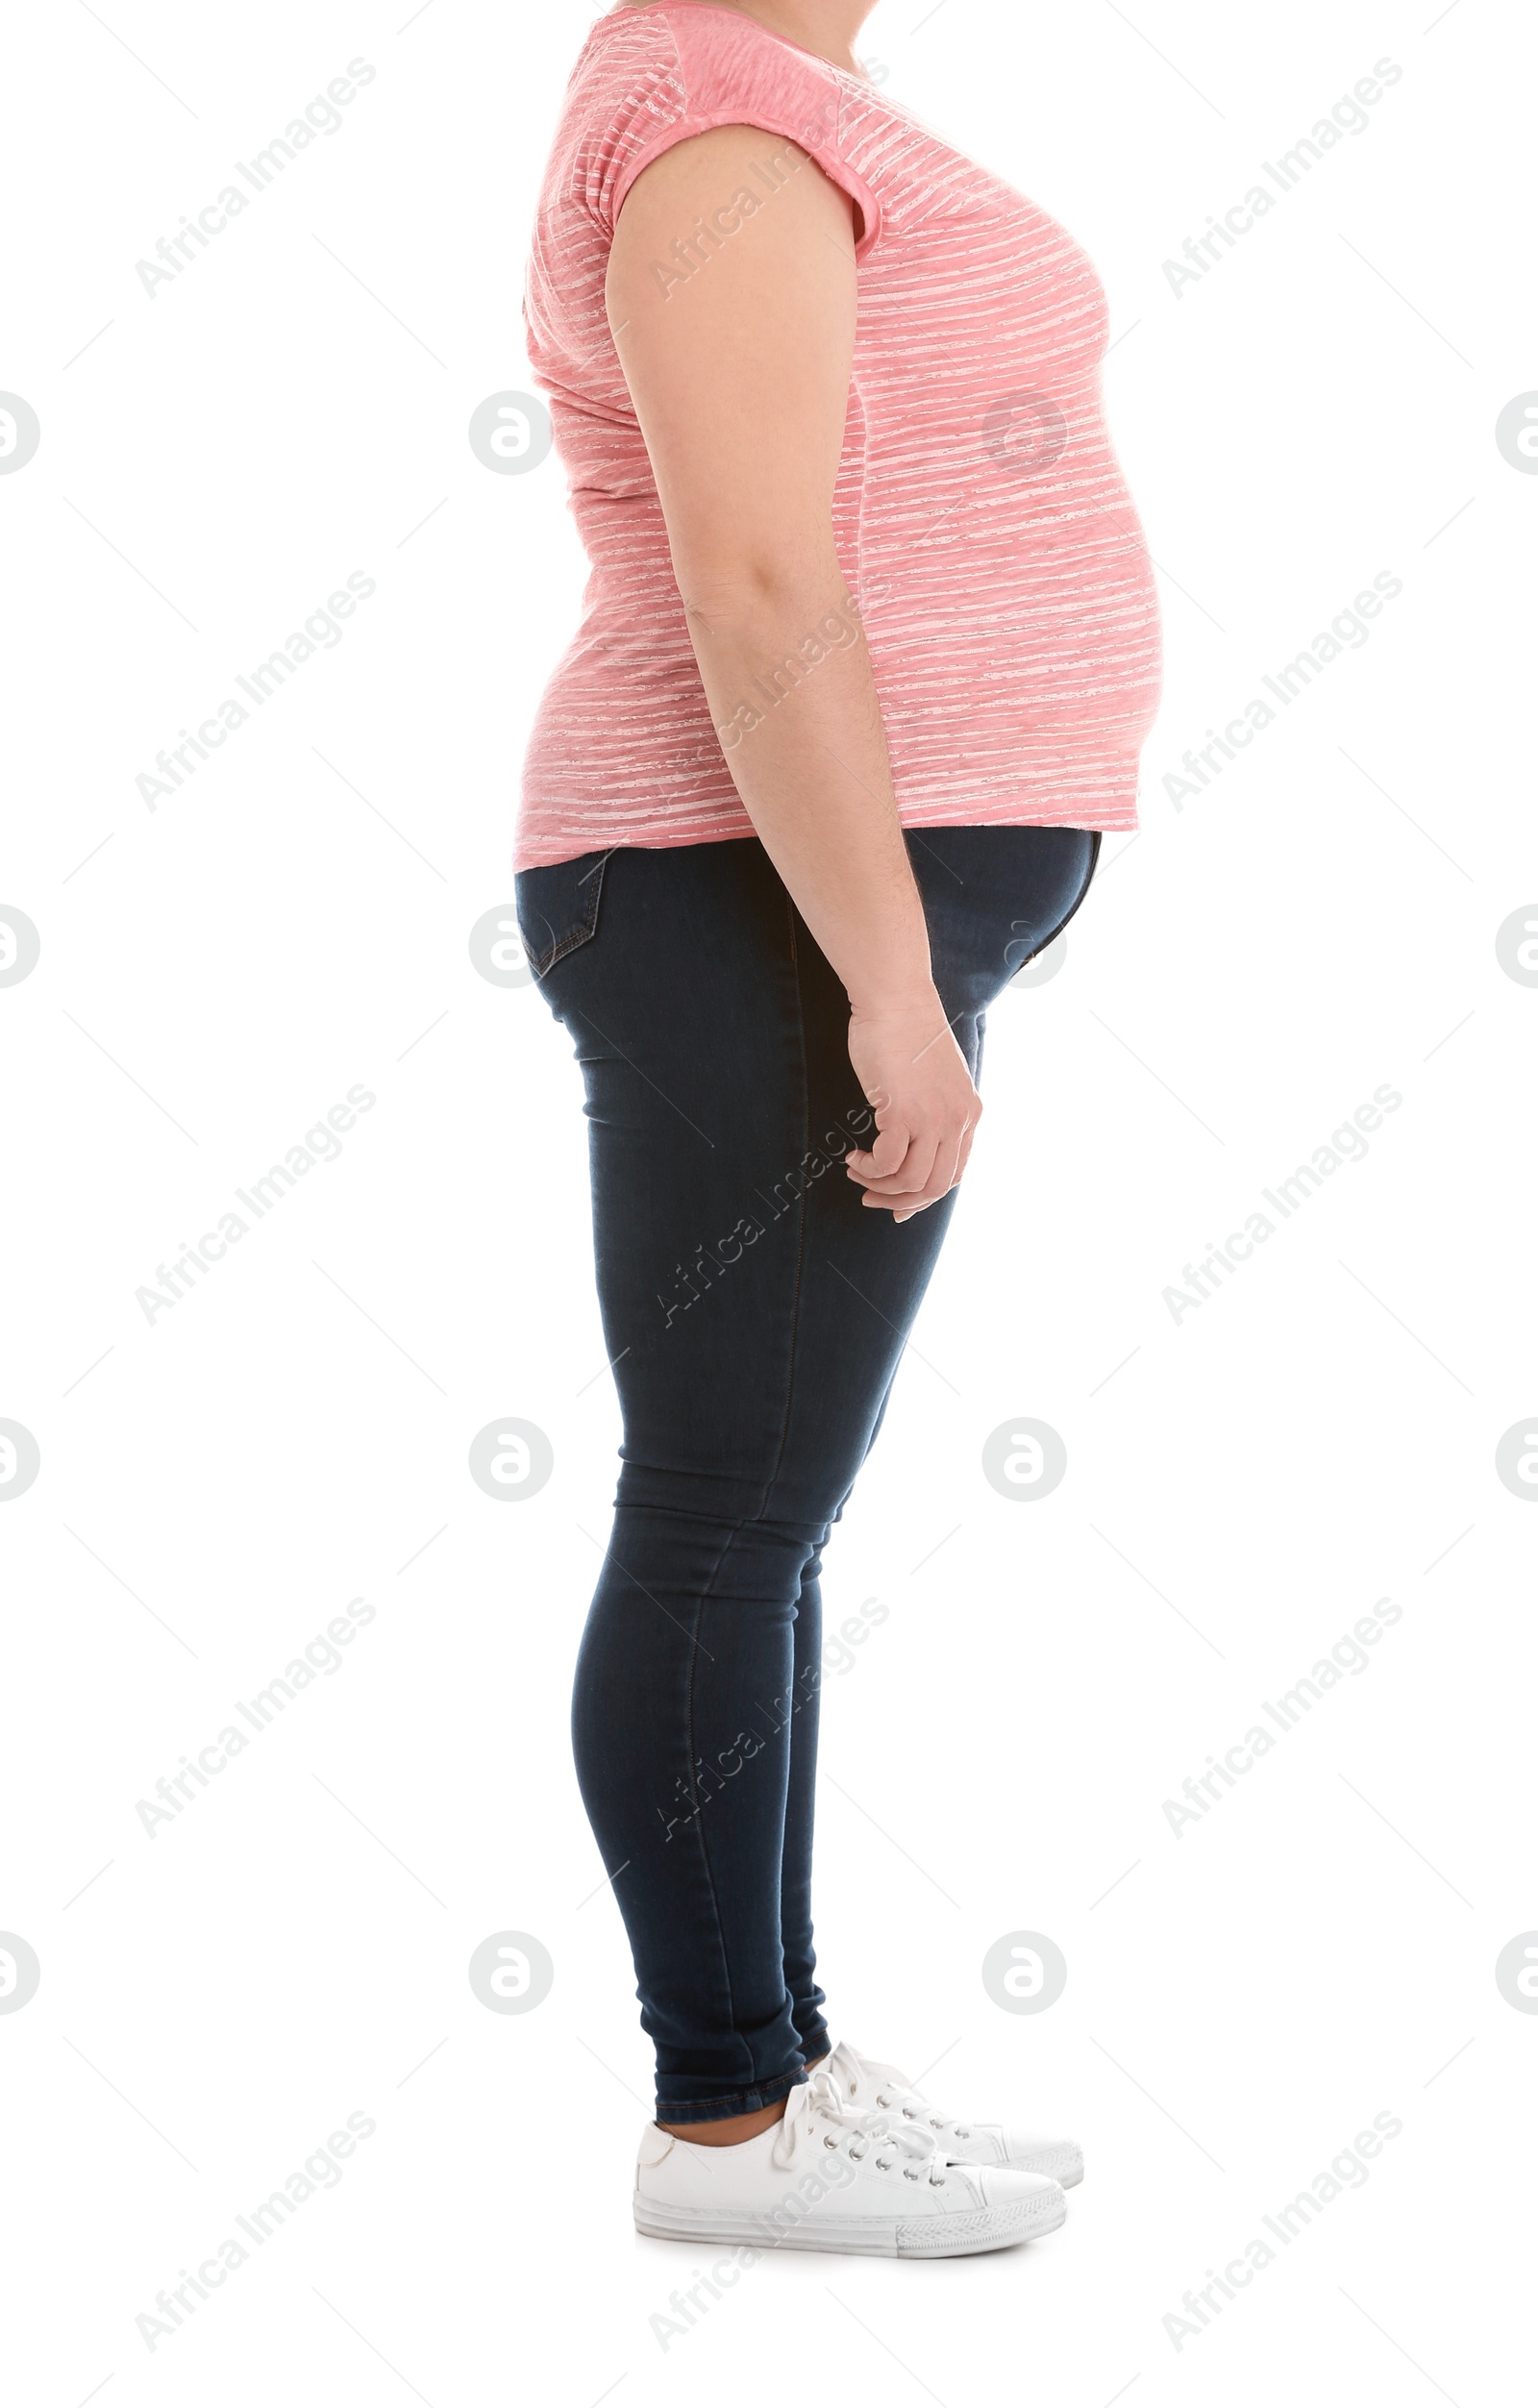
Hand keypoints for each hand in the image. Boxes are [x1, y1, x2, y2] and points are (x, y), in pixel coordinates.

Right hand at [844, 991, 981, 1220]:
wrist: (896, 1001)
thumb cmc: (906, 1034)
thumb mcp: (935, 1080)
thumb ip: (935, 1110)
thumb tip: (912, 1142)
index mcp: (969, 1114)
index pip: (955, 1174)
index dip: (926, 1196)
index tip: (900, 1204)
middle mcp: (957, 1120)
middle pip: (936, 1186)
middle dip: (901, 1201)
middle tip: (872, 1200)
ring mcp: (933, 1118)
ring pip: (911, 1180)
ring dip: (879, 1186)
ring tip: (857, 1171)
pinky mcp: (903, 1112)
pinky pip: (887, 1163)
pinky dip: (868, 1168)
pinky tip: (854, 1156)